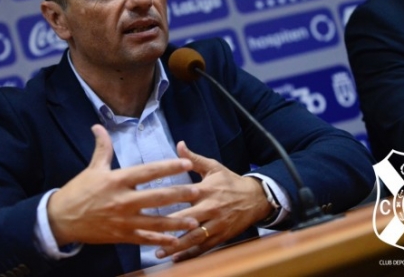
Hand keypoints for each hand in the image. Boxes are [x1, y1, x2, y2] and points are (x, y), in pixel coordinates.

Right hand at [47, 124, 199, 246]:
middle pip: (157, 197)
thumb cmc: (78, 191)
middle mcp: (123, 200)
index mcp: (118, 180)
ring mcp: (123, 220)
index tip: (186, 164)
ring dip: (176, 222)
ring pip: (155, 222)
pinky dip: (160, 240)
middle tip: (197, 191)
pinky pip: (144, 239)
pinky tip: (174, 240)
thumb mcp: (92, 168)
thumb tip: (98, 126)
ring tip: (193, 220)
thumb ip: (102, 148)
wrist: (61, 219)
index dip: (168, 167)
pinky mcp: (121, 236)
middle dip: (179, 194)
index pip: (148, 172)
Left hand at [156, 141, 272, 261]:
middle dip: (167, 229)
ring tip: (159, 252)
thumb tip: (179, 144)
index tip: (147, 206)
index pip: (183, 196)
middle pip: (186, 221)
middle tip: (147, 234)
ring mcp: (216, 225)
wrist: (256, 198)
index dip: (166, 202)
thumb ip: (193, 159)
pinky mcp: (221, 237)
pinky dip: (190, 255)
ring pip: (194, 238)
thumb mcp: (213, 167)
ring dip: (176, 246)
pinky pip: (204, 248)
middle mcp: (210, 208)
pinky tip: (177, 259)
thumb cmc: (230, 182)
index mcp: (205, 190)